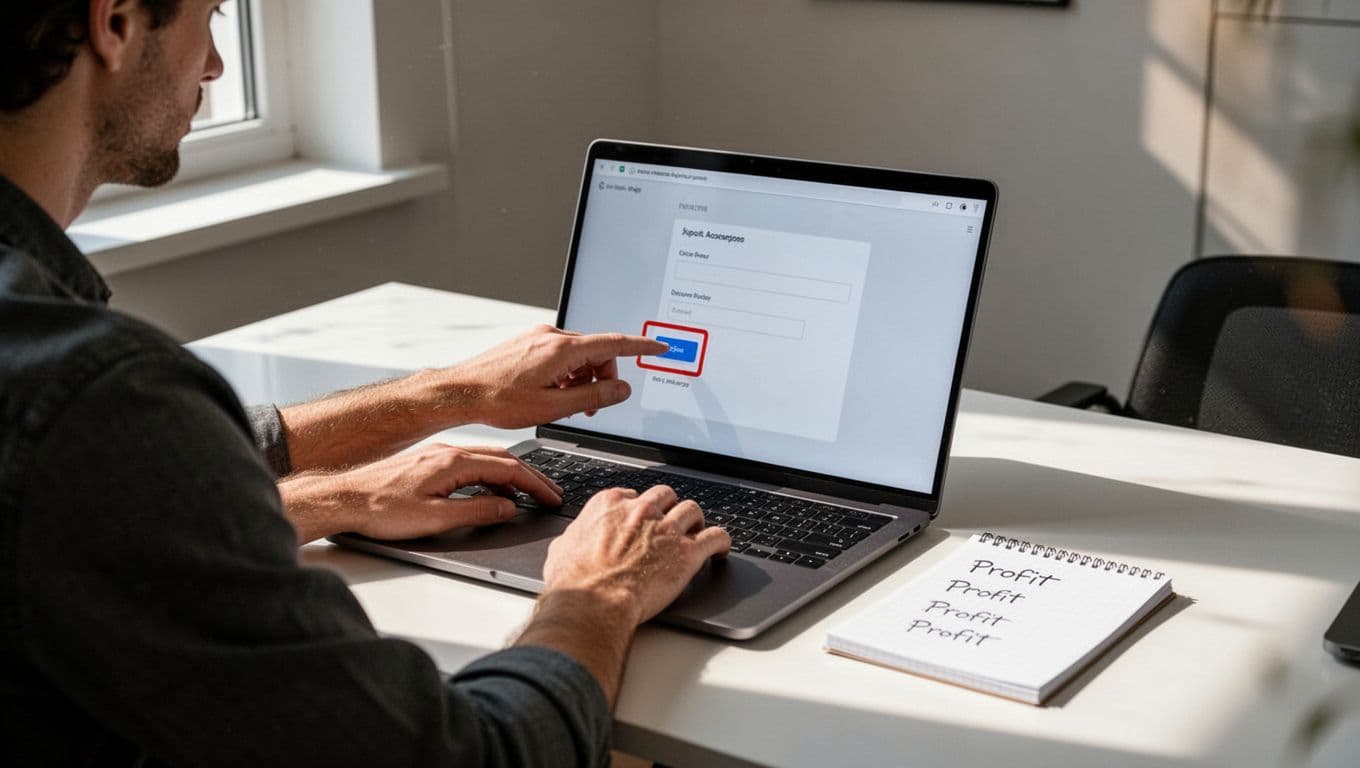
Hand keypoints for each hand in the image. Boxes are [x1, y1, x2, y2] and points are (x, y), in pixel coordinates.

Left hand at [278, 444, 561, 543]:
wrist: (345, 497)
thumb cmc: (381, 509)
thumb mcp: (434, 519)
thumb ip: (475, 512)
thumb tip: (507, 509)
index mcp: (454, 463)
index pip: (508, 469)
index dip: (535, 484)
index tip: (551, 497)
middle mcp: (449, 452)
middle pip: (503, 460)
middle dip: (531, 477)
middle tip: (549, 494)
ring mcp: (439, 454)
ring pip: (487, 459)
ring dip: (512, 475)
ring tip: (528, 493)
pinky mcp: (429, 462)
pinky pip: (472, 463)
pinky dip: (491, 474)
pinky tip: (491, 490)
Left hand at [453, 325, 667, 428]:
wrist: (462, 392)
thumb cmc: (499, 401)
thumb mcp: (553, 408)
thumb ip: (593, 398)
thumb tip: (622, 389)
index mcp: (562, 349)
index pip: (614, 343)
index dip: (641, 347)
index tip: (659, 347)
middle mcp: (552, 336)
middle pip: (597, 352)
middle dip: (601, 379)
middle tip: (589, 408)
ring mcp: (539, 337)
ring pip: (579, 355)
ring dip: (582, 379)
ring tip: (564, 404)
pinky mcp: (529, 342)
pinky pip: (561, 354)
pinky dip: (566, 373)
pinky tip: (551, 393)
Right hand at [542, 485, 731, 625]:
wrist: (594, 602)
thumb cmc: (575, 582)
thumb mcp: (561, 551)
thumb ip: (572, 539)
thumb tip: (568, 543)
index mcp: (610, 505)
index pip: (632, 495)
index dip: (639, 508)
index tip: (642, 519)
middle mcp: (641, 511)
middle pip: (666, 496)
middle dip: (669, 508)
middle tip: (670, 523)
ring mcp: (667, 529)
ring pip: (693, 510)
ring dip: (695, 521)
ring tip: (696, 533)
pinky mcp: (688, 552)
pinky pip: (716, 536)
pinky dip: (722, 541)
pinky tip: (721, 548)